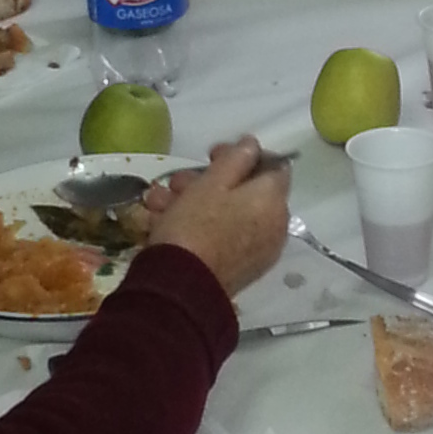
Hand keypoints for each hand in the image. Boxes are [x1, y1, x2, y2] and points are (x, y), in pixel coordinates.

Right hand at [148, 139, 290, 296]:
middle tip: (177, 182)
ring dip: (193, 203)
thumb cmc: (195, 225)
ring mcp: (258, 250)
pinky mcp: (240, 269)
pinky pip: (224, 237)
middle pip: (246, 192)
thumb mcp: (212, 182)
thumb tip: (252, 145)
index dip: (242, 155)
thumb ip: (236, 158)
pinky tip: (164, 223)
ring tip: (158, 204)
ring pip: (228, 214)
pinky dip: (200, 227)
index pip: (272, 165)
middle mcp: (274, 225)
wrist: (180, 288)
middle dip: (207, 181)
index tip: (212, 155)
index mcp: (273, 200)